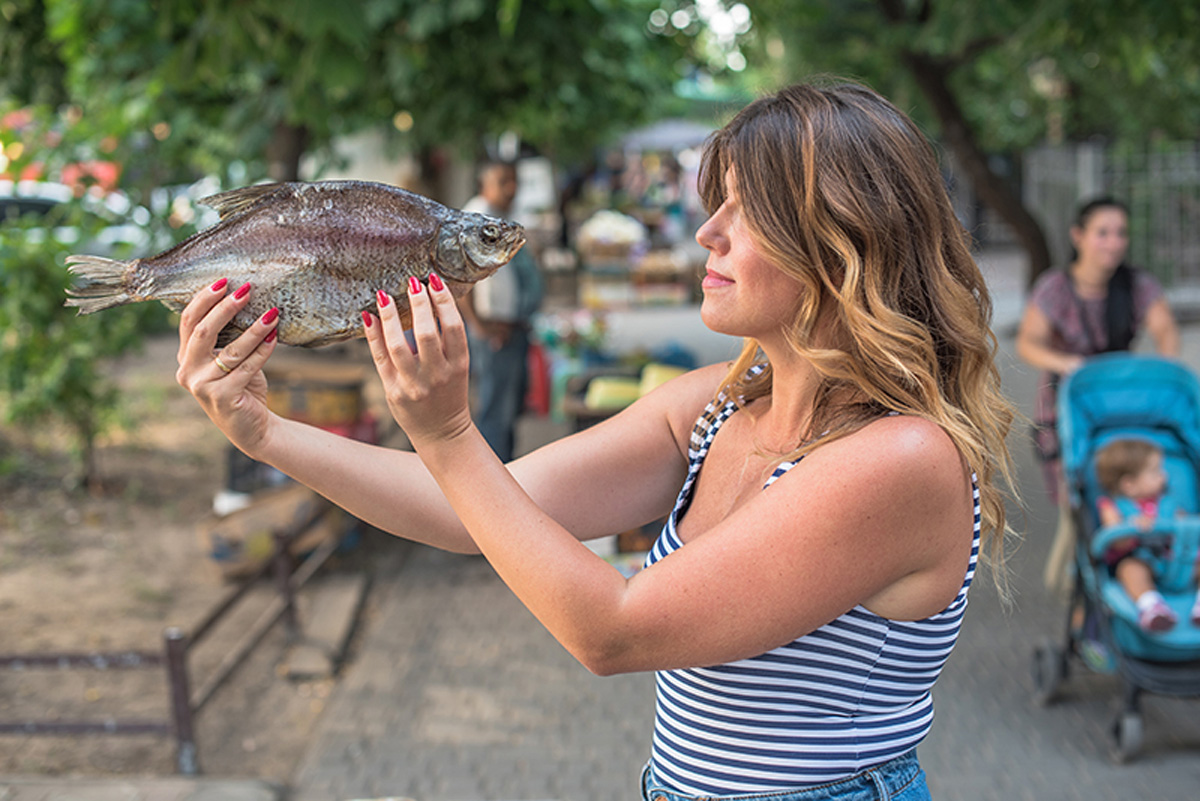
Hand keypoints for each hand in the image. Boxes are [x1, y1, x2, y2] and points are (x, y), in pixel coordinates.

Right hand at [175, 279, 280, 456]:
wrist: (253, 428)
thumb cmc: (242, 387)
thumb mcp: (228, 360)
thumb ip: (226, 337)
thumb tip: (242, 298)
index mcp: (186, 358)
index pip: (188, 322)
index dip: (203, 299)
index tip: (225, 281)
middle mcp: (188, 372)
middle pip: (202, 331)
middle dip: (225, 307)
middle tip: (247, 289)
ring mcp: (203, 387)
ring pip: (230, 350)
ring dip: (253, 328)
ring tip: (272, 313)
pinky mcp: (223, 398)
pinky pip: (247, 368)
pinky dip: (263, 350)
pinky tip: (275, 336)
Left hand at [364, 274, 473, 450]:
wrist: (442, 433)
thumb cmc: (450, 394)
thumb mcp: (458, 367)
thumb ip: (447, 341)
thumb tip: (429, 301)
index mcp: (459, 365)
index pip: (453, 327)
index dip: (444, 301)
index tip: (434, 281)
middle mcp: (438, 375)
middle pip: (427, 334)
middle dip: (419, 304)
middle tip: (412, 283)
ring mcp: (414, 385)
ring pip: (399, 345)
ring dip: (391, 317)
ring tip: (384, 296)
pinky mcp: (393, 391)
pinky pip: (380, 359)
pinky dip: (373, 335)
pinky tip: (369, 316)